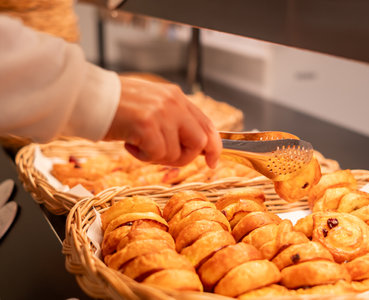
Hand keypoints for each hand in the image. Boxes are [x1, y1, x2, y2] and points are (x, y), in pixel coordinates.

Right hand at [104, 76, 221, 167]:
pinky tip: (130, 144)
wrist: (88, 97)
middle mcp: (173, 103)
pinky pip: (157, 155)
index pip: (207, 125)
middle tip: (164, 158)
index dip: (214, 146)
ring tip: (139, 144)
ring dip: (157, 157)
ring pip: (177, 153)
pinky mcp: (147, 125)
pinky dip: (143, 157)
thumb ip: (174, 121)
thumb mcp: (153, 105)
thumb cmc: (117, 106)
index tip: (212, 162)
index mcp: (176, 97)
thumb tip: (197, 145)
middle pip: (200, 142)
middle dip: (186, 158)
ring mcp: (161, 113)